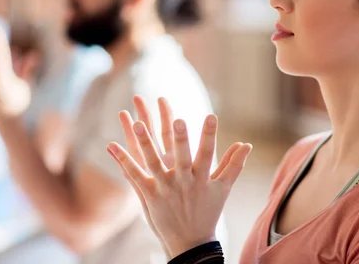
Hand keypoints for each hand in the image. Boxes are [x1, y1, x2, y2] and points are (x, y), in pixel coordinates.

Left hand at [107, 97, 251, 258]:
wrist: (191, 243)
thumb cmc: (208, 211)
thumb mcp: (222, 188)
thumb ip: (234, 164)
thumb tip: (246, 144)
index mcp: (202, 178)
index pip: (208, 153)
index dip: (210, 135)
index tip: (211, 116)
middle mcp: (184, 182)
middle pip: (181, 157)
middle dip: (180, 140)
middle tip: (177, 120)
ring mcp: (165, 188)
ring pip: (153, 162)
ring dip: (145, 143)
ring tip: (137, 123)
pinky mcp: (149, 195)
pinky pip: (134, 175)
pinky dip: (123, 160)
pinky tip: (111, 144)